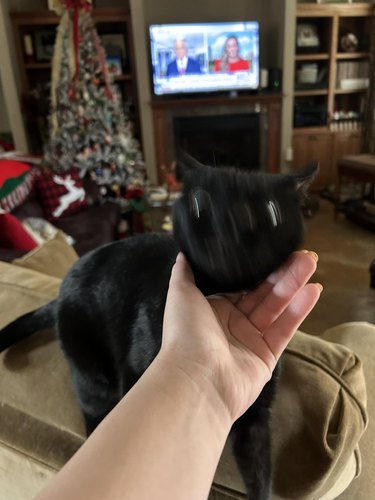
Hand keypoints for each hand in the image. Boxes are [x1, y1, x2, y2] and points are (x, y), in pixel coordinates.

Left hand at [160, 251, 320, 421]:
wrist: (196, 379)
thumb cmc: (185, 333)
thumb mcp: (180, 295)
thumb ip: (184, 273)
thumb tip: (184, 253)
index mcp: (214, 308)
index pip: (242, 285)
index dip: (259, 269)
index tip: (276, 251)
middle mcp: (234, 322)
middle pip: (263, 293)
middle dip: (282, 273)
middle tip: (302, 254)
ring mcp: (251, 340)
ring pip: (277, 307)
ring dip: (294, 285)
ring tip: (311, 261)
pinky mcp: (267, 356)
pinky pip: (285, 328)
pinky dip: (299, 310)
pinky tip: (313, 290)